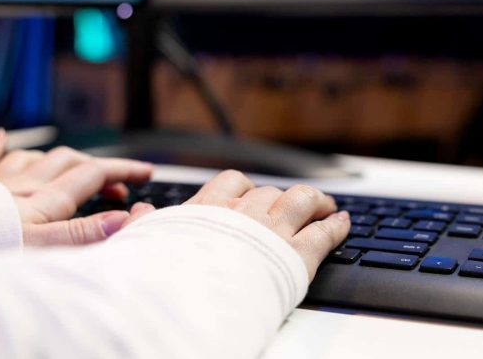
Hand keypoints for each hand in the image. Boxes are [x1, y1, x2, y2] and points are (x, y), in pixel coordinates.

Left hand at [0, 130, 152, 246]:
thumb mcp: (39, 248)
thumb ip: (82, 233)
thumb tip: (122, 219)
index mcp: (42, 201)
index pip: (93, 175)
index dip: (123, 171)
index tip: (145, 172)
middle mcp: (21, 185)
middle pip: (68, 162)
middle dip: (98, 165)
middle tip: (117, 183)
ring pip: (33, 158)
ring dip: (58, 158)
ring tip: (72, 167)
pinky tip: (0, 135)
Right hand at [140, 170, 349, 280]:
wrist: (188, 298)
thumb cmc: (164, 274)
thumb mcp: (142, 244)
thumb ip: (143, 226)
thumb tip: (138, 212)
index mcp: (207, 211)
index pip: (231, 183)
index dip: (246, 187)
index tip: (251, 193)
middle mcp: (243, 215)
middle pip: (270, 192)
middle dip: (282, 195)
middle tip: (291, 203)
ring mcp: (272, 232)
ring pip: (302, 200)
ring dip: (315, 200)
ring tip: (325, 204)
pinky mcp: (295, 255)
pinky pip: (323, 232)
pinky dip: (336, 225)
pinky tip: (344, 222)